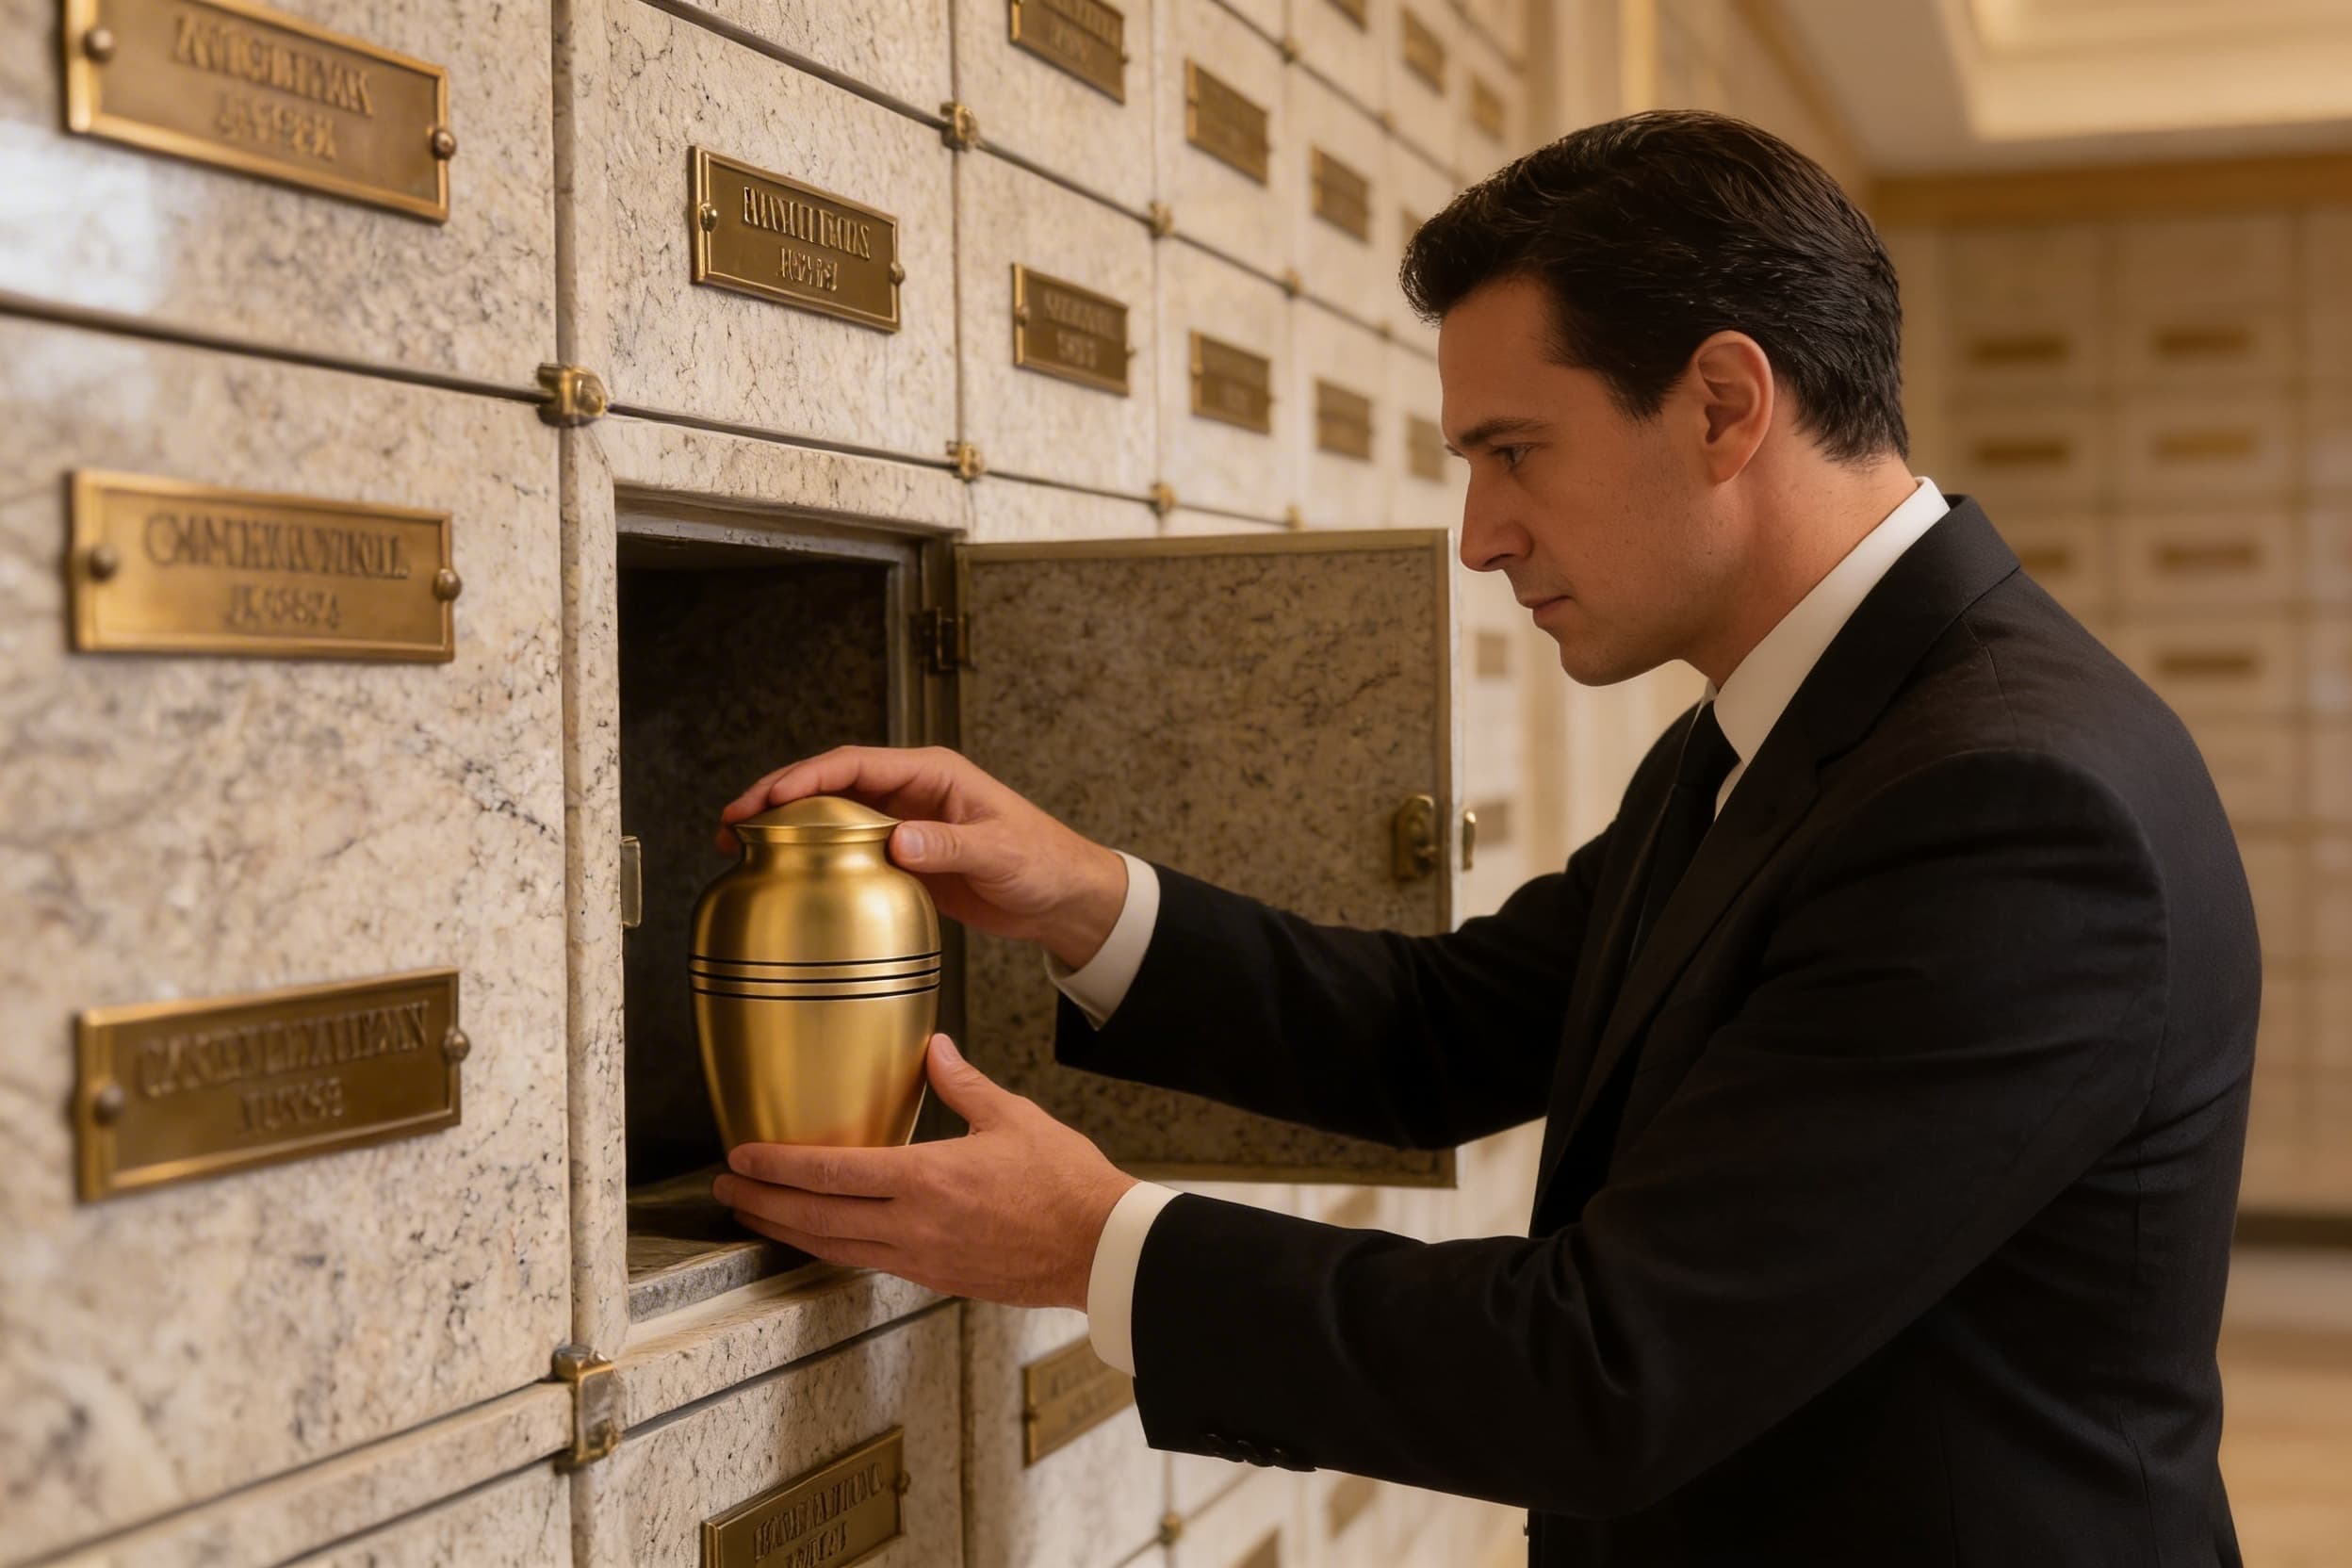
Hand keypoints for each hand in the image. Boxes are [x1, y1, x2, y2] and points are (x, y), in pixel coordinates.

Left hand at [712, 1034, 1138, 1309]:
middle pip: (818, 1219)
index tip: (743, 1155)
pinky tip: (822, 1237)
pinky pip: (870, 1263)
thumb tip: (934, 1049)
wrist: (1099, 1248)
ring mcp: (924, 1259)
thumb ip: (962, 1084)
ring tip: (754, 1216)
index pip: (833, 1173)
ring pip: (836, 1249)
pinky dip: (833, 1248)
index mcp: (928, 1179)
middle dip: (764, 1203)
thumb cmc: (1066, 1184)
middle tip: (727, 1189)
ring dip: (788, 1232)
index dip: (779, 1166)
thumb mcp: (1013, 1118)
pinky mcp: (938, 1278)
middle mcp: (916, 1226)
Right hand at [718, 745, 1128, 969]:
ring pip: (832, 816)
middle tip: (730, 821)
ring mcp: (904, 824)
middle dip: (778, 798)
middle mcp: (911, 791)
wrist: (1063, 898)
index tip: (766, 798)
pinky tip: (783, 873)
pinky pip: (848, 850)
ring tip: (736, 845)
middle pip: (830, 785)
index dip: (805, 777)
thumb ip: (951, 844)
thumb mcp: (999, 852)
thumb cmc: (1042, 862)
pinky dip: (813, 857)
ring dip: (787, 828)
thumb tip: (898, 839)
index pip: (854, 765)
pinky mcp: (905, 858)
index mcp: (932, 773)